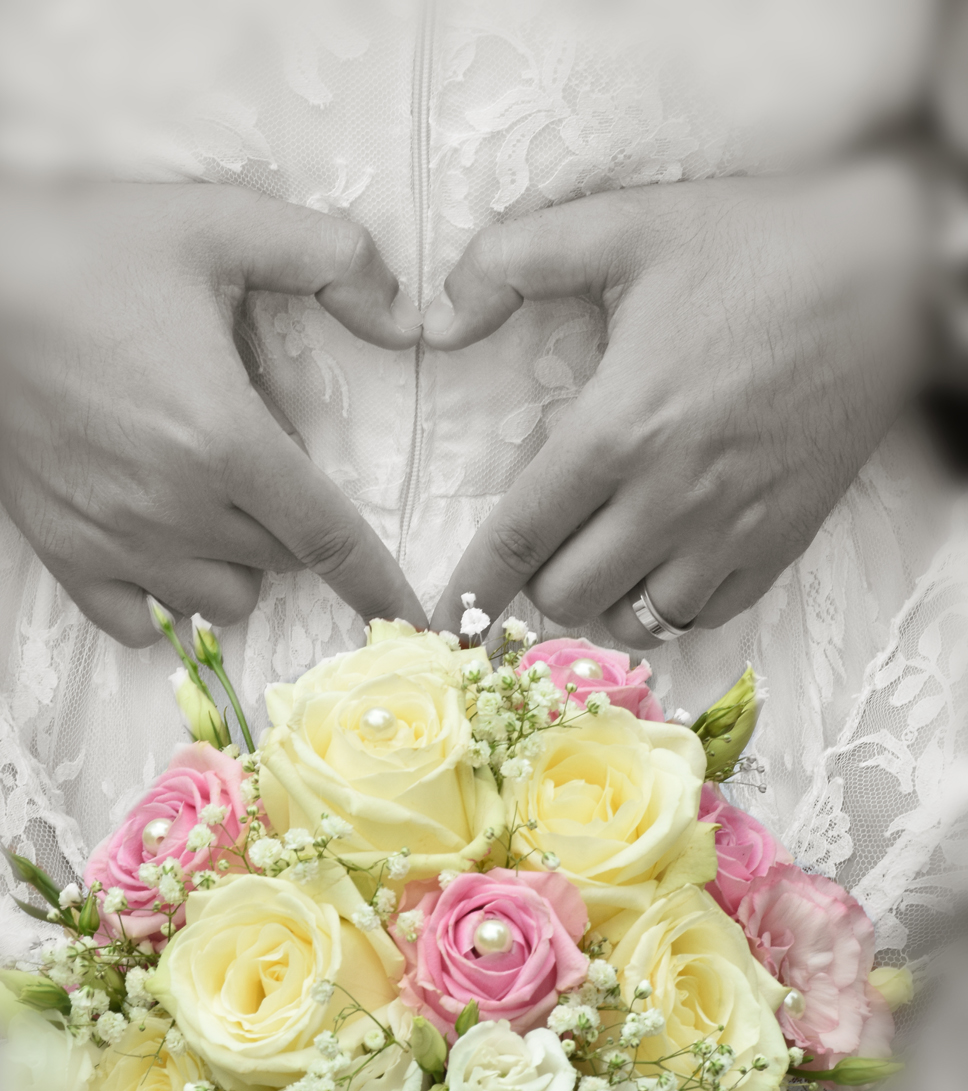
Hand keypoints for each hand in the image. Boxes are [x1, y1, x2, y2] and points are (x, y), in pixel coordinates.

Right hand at [0, 176, 425, 644]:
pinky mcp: (64, 552)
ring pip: (222, 600)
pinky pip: (138, 623)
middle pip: (281, 561)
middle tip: (264, 459)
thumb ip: (327, 256)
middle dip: (297, 525)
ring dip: (241, 565)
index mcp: (226, 438)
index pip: (330, 537)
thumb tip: (402, 314)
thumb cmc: (86, 250)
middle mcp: (176, 506)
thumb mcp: (217, 226)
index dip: (377, 581)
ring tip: (217, 504)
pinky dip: (165, 601)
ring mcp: (117, 539)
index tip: (408, 613)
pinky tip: (163, 548)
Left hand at [427, 162, 926, 644]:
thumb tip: (441, 316)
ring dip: (603, 596)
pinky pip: (703, 616)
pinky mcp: (780, 542)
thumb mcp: (627, 226)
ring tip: (604, 551)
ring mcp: (730, 531)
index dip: (471, 587)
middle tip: (546, 534)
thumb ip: (516, 259)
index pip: (518, 538)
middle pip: (567, 594)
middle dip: (537, 576)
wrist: (893, 271)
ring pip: (635, 619)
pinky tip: (662, 561)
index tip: (447, 617)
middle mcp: (670, 499)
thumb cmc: (758, 246)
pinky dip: (667, 604)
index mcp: (618, 429)